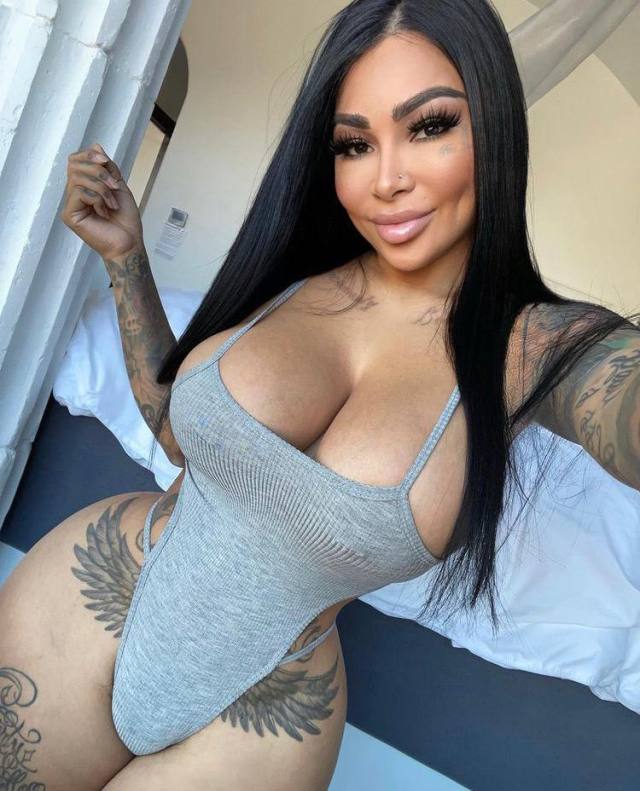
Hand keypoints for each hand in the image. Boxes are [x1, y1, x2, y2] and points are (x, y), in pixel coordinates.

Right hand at [60, 143, 144, 259]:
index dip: (89, 154)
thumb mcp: (119, 186)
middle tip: (115, 185)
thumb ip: (107, 167)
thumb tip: (96, 144)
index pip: (76, 160)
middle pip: (74, 165)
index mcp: (84, 186)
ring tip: (113, 202)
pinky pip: (79, 193)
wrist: (130, 242)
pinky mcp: (69, 215)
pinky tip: (105, 211)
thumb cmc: (126, 219)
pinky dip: (97, 199)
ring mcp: (71, 205)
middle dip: (98, 170)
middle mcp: (74, 194)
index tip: (105, 161)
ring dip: (101, 187)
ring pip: (77, 178)